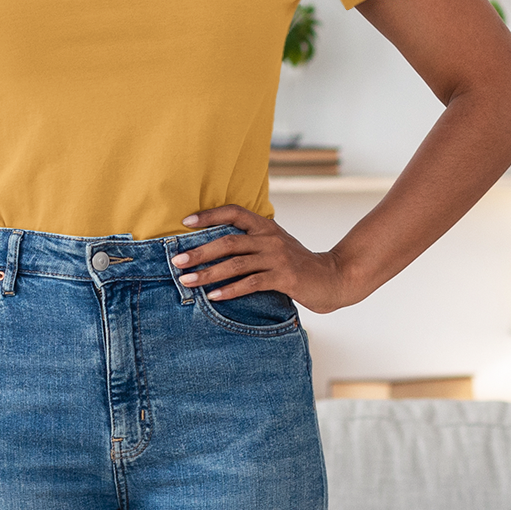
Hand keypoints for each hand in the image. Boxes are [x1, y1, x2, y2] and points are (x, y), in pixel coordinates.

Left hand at [173, 205, 356, 314]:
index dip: (209, 215)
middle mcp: (270, 238)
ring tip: (187, 281)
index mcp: (266, 226)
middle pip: (228, 241)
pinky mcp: (284, 277)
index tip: (185, 222)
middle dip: (199, 251)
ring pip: (235, 263)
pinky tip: (213, 297)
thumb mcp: (275, 246)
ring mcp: (277, 257)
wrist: (333, 278)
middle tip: (177, 261)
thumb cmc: (298, 265)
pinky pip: (251, 283)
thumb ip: (252, 243)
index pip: (234, 212)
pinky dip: (229, 290)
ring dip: (208, 273)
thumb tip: (214, 247)